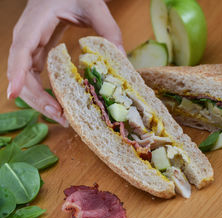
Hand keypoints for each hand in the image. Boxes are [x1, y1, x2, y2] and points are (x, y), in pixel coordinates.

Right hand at [7, 0, 124, 126]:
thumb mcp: (95, 7)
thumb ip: (109, 30)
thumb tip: (122, 58)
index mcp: (37, 21)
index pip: (21, 48)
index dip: (17, 72)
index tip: (13, 93)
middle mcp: (27, 35)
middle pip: (20, 70)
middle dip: (34, 95)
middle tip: (58, 115)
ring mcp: (30, 45)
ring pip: (25, 76)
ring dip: (39, 98)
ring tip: (61, 116)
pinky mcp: (38, 52)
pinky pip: (35, 75)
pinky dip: (44, 92)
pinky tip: (59, 105)